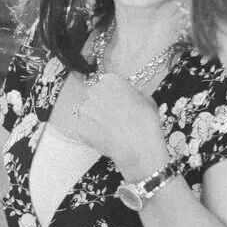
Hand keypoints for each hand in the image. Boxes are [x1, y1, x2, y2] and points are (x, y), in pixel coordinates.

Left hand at [55, 72, 171, 181]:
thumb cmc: (145, 123)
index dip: (114, 94)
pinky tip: (106, 137)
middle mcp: (94, 91)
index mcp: (111, 80)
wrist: (138, 146)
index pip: (108, 83)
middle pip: (95, 96)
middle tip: (114, 117)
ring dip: (96, 118)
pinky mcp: (80, 127)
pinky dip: (92, 133)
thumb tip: (130, 97)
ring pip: (88, 112)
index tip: (119, 101)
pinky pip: (85, 128)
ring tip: (111, 130)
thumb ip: (133, 94)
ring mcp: (85, 109)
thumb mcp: (147, 100)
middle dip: (103, 105)